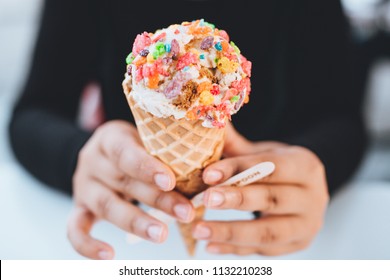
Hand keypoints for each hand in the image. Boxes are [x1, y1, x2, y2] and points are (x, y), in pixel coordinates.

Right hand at [67, 120, 194, 258]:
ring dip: (136, 222)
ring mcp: (83, 186)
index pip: (125, 151)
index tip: (171, 182)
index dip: (146, 167)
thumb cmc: (136, 145)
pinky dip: (88, 245)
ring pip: (106, 206)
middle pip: (123, 181)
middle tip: (187, 213)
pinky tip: (109, 256)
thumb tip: (213, 156)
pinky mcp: (79, 208)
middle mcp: (92, 161)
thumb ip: (171, 145)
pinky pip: (75, 229)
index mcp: (110, 138)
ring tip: (162, 234)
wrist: (103, 153)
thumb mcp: (147, 136)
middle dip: (157, 199)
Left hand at [193, 125, 328, 255]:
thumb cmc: (278, 168)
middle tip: (203, 200)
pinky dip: (234, 249)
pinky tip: (209, 246)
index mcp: (305, 166)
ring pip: (268, 232)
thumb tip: (205, 122)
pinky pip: (262, 250)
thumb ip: (236, 145)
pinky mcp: (297, 245)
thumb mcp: (264, 152)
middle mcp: (314, 197)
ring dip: (230, 233)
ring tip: (198, 229)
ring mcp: (308, 225)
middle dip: (235, 200)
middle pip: (272, 199)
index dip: (238, 170)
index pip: (271, 167)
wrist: (305, 190)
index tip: (207, 174)